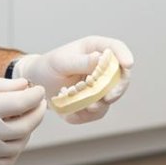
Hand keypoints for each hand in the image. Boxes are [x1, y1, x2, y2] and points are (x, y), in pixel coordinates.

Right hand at [0, 77, 44, 164]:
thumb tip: (23, 85)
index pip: (22, 103)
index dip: (36, 95)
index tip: (38, 90)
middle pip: (26, 125)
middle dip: (38, 112)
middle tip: (39, 105)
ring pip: (20, 145)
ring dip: (27, 131)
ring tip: (23, 121)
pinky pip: (7, 161)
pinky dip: (15, 150)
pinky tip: (10, 140)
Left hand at [15, 36, 132, 123]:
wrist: (36, 84)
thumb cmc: (47, 66)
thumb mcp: (60, 62)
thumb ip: (80, 61)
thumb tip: (99, 58)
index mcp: (95, 49)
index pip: (117, 48)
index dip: (125, 55)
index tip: (129, 64)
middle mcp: (102, 67)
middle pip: (121, 76)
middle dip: (117, 88)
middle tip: (107, 98)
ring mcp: (100, 85)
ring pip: (111, 97)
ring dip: (100, 105)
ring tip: (82, 108)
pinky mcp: (94, 101)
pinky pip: (98, 112)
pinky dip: (85, 116)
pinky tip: (70, 115)